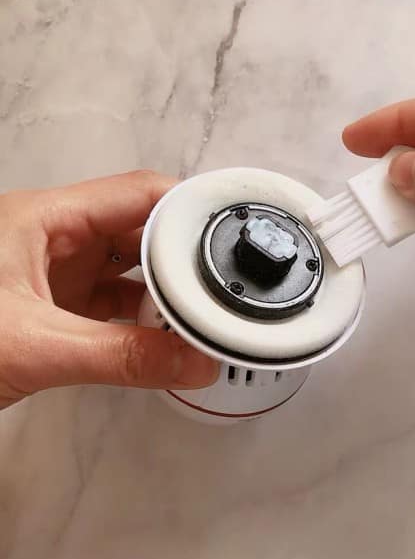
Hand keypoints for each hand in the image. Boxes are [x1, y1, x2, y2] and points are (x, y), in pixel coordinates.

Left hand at [0, 170, 217, 408]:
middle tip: (230, 280)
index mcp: (47, 219)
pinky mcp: (51, 307)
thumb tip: (198, 364)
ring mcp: (53, 273)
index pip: (138, 194)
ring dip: (165, 291)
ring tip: (208, 312)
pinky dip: (142, 318)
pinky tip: (169, 336)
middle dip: (185, 254)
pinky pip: (112, 303)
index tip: (236, 232)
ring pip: (128, 269)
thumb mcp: (33, 347)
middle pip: (139, 229)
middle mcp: (55, 238)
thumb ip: (121, 356)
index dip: (190, 207)